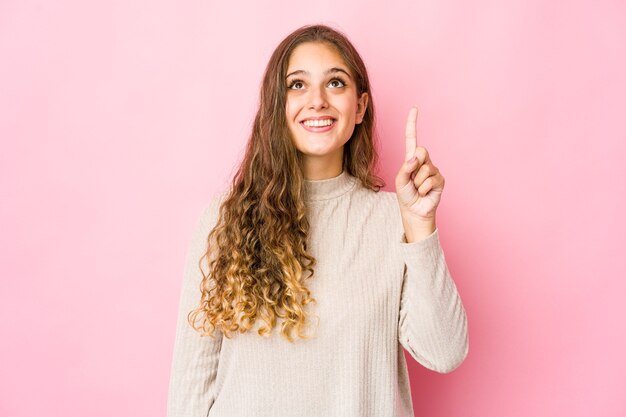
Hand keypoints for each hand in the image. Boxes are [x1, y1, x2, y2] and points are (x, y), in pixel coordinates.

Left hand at [395, 106, 444, 223]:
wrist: (414, 211)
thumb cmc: (406, 194)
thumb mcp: (400, 180)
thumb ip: (406, 168)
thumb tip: (415, 158)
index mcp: (411, 158)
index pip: (412, 138)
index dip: (412, 124)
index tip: (414, 109)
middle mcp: (423, 162)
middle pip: (421, 151)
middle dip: (415, 164)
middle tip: (413, 178)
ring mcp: (433, 170)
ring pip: (425, 169)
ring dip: (417, 183)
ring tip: (417, 189)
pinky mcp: (440, 179)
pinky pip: (430, 180)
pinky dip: (424, 189)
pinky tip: (424, 193)